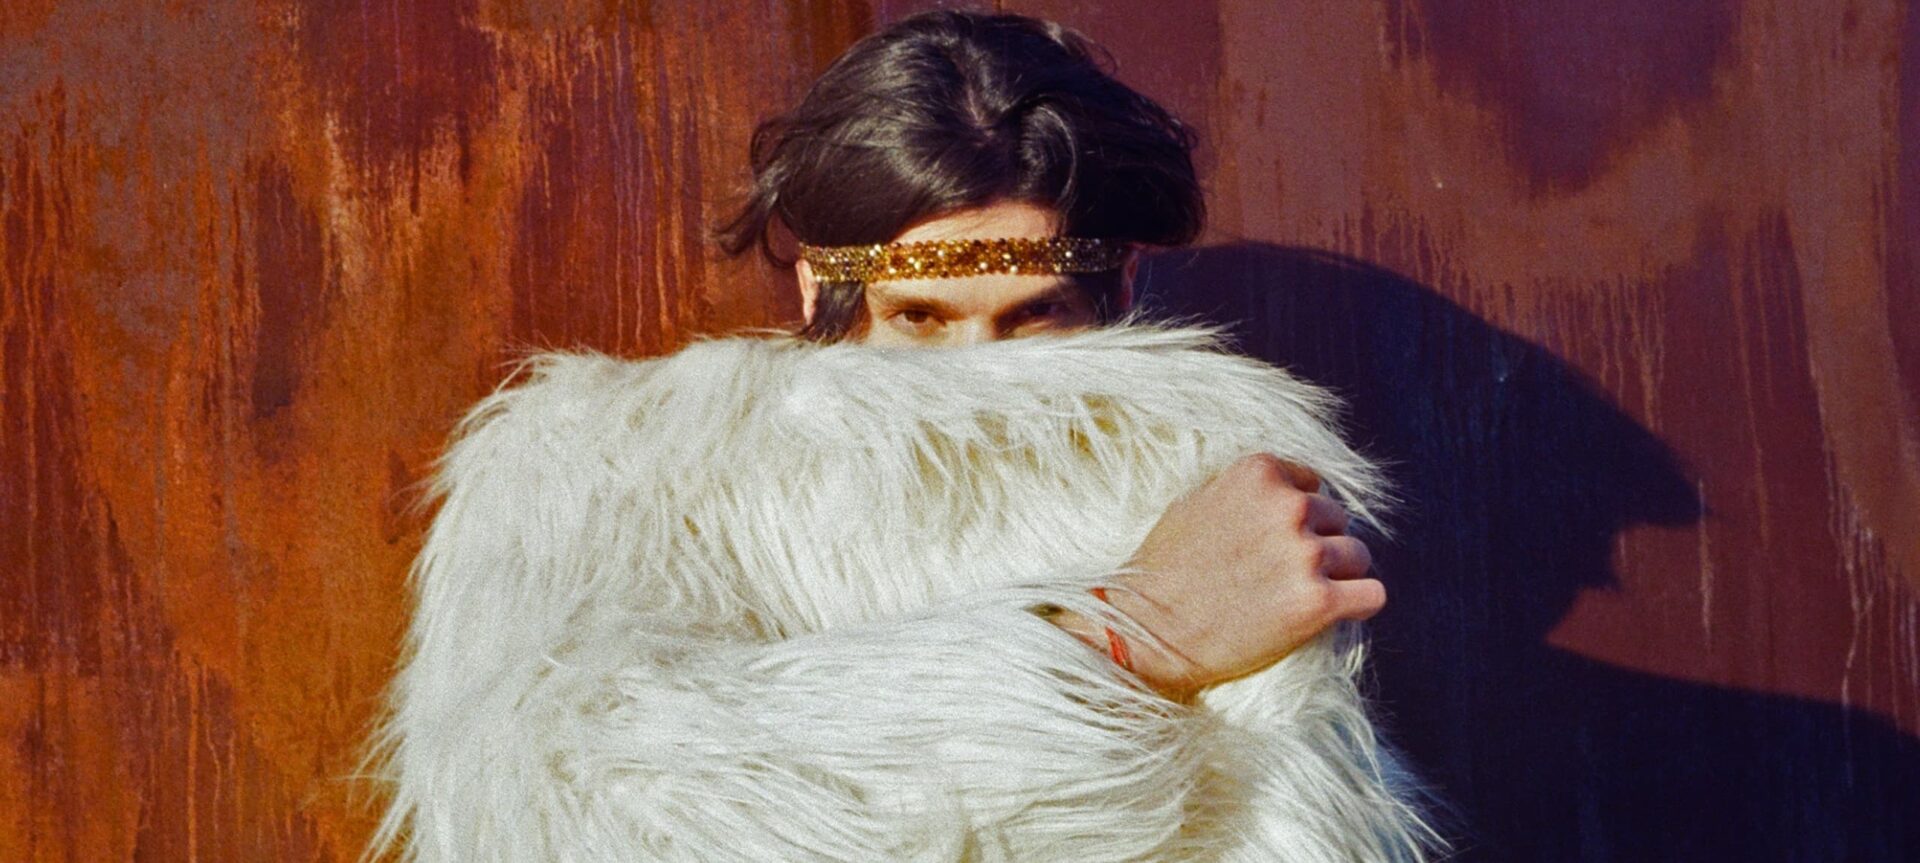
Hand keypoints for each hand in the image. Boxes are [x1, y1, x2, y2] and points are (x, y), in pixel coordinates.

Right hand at [1055, 454, 1381, 699]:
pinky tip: (1334, 613)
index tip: (1274, 541)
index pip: (1311, 483)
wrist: (1146, 631)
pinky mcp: (1317, 603)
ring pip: (1358, 556)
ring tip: (1300, 596)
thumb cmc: (1162, 570)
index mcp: (1259, 474)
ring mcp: (1304, 555)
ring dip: (1337, 575)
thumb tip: (1288, 492)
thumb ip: (1245, 492)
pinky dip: (1358, 603)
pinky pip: (1371, 594)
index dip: (1295, 515)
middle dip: (1316, 544)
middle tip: (1281, 575)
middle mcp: (1288, 507)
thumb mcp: (1196, 502)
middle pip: (1337, 519)